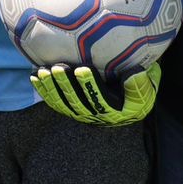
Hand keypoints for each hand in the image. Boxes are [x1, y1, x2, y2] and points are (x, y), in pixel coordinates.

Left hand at [31, 62, 159, 125]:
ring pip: (63, 103)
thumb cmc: (140, 90)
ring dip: (51, 88)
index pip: (100, 99)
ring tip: (42, 71)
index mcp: (115, 111)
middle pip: (77, 101)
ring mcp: (81, 114)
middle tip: (56, 67)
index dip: (90, 85)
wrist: (131, 101)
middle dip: (65, 85)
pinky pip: (55, 102)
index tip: (82, 69)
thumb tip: (134, 72)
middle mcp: (96, 116)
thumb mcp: (148, 89)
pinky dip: (44, 90)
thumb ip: (141, 84)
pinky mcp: (71, 110)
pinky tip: (34, 76)